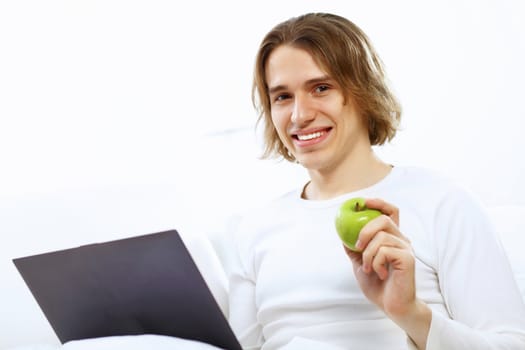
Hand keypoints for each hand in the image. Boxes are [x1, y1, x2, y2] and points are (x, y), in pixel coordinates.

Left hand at [343, 198, 430, 348]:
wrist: (392, 306)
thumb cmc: (378, 286)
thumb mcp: (361, 264)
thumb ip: (355, 249)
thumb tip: (341, 234)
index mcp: (392, 238)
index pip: (391, 212)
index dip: (379, 203)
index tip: (363, 202)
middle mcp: (402, 240)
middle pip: (384, 219)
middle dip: (365, 230)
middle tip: (357, 245)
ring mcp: (406, 248)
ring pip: (381, 237)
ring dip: (367, 254)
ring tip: (369, 268)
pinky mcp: (407, 258)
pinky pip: (384, 251)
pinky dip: (375, 262)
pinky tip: (378, 273)